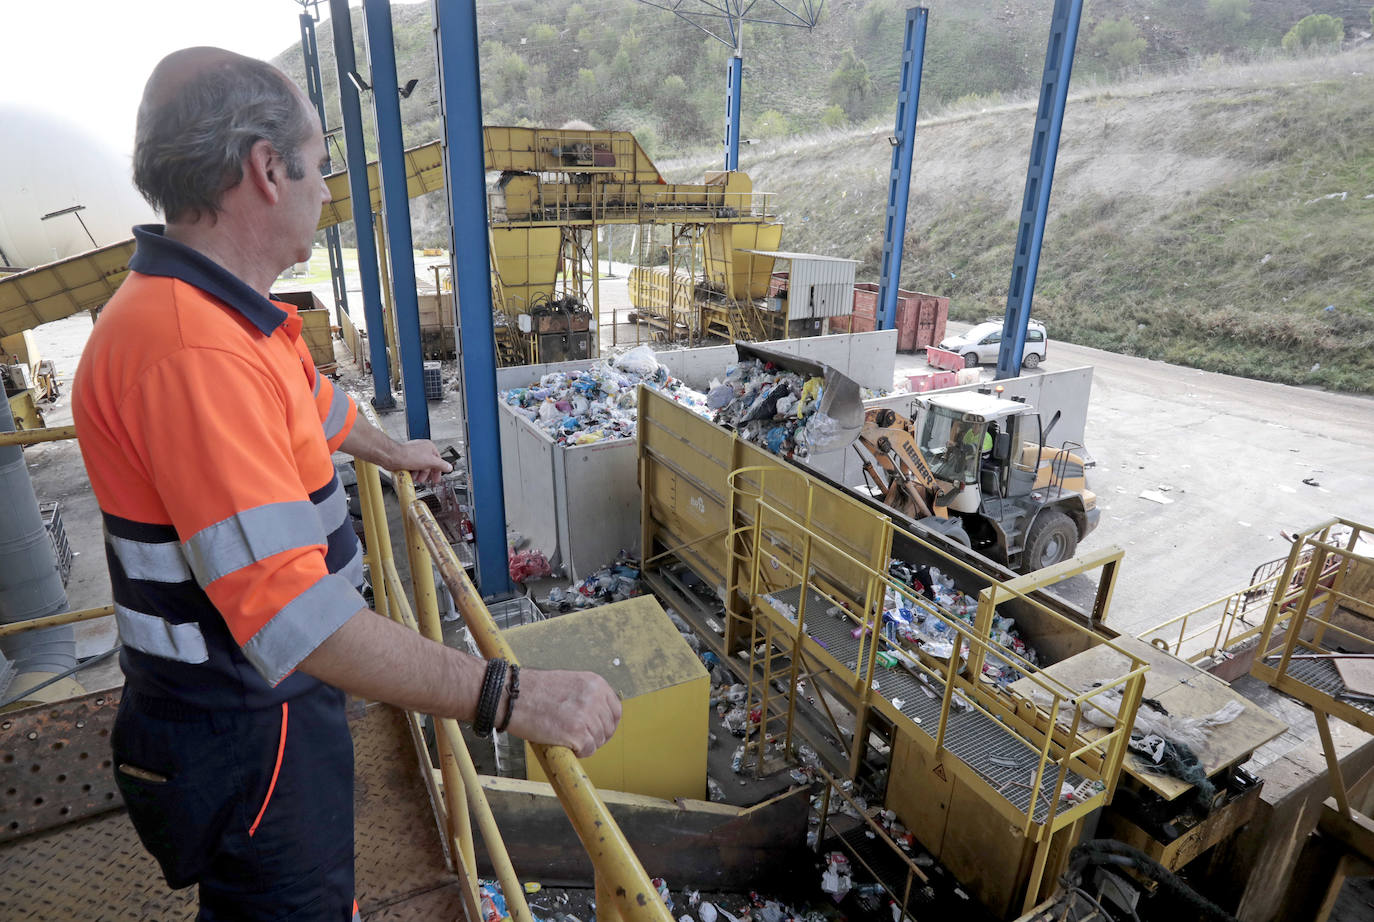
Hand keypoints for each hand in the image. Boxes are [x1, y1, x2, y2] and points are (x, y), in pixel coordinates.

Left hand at [389, 439, 451, 484]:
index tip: (437, 478)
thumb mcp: (430, 461)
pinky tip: (410, 475)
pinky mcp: (405, 459)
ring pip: (419, 467)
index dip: (438, 470)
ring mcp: (413, 454)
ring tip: (416, 477)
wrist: (393, 457)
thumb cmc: (408, 455)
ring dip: (418, 474)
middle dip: (426, 474)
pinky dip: (412, 473)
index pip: (438, 460)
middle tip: (425, 479)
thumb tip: (449, 467)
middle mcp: (421, 449)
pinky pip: (412, 468)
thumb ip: (441, 465)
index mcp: (429, 447)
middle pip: (428, 465)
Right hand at [505, 668, 620, 757]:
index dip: (606, 724)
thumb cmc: (533, 690)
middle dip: (596, 736)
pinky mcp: (577, 734)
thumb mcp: (568, 682)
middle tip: (579, 738)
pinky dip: (578, 752)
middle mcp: (595, 698)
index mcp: (595, 683)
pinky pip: (587, 750)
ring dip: (585, 744)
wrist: (513, 696)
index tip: (597, 730)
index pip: (615, 710)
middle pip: (608, 728)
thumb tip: (596, 715)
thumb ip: (586, 696)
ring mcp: (587, 716)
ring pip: (598, 741)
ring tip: (567, 739)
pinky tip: (565, 745)